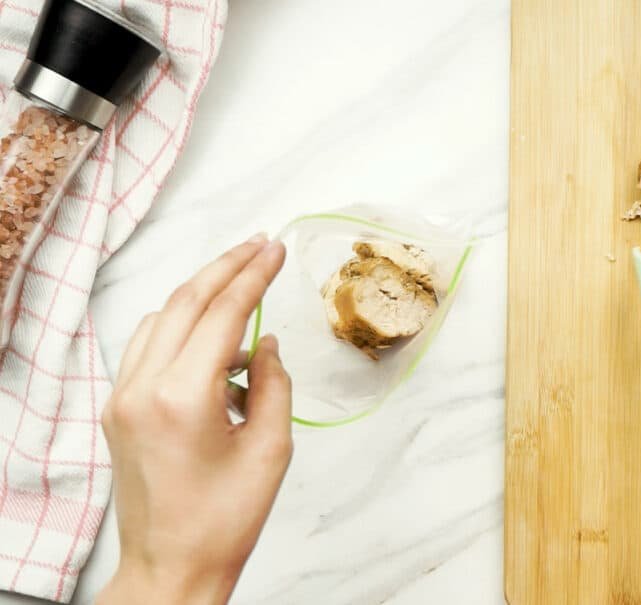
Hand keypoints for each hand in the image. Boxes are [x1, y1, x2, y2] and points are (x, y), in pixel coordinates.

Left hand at [96, 235, 291, 604]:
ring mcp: (122, 397)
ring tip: (242, 283)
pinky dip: (182, 328)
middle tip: (260, 244)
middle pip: (184, 302)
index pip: (222, 314)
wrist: (171, 566)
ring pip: (162, 319)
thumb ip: (274, 385)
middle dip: (226, 267)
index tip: (275, 248)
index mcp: (182, 398)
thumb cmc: (226, 519)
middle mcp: (142, 388)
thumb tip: (265, 343)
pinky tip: (214, 336)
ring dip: (202, 295)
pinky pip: (148, 346)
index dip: (253, 276)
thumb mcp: (271, 449)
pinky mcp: (118, 409)